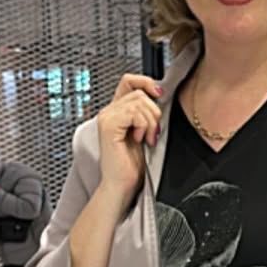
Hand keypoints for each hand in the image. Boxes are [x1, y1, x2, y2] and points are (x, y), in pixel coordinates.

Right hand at [96, 74, 163, 204]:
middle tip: (153, 133)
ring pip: (139, 102)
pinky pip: (134, 113)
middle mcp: (109, 112)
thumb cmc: (132, 166)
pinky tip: (139, 140)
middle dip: (154, 112)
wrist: (122, 186)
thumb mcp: (145, 132)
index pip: (129, 81)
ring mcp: (106, 117)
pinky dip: (143, 126)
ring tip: (147, 139)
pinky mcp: (108, 126)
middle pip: (139, 93)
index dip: (146, 82)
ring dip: (150, 122)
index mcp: (117, 111)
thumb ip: (147, 113)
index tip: (160, 95)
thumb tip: (160, 95)